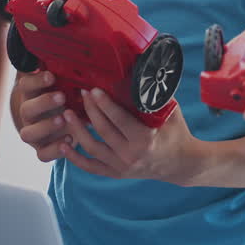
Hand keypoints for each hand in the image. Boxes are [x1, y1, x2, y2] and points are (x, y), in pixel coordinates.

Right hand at [13, 71, 70, 161]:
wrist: (58, 123)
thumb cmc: (65, 97)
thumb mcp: (66, 84)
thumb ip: (69, 74)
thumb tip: (84, 55)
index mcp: (32, 95)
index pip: (26, 85)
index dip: (37, 80)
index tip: (52, 75)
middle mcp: (29, 115)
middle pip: (26, 109)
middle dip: (44, 103)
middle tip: (62, 96)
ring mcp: (33, 134)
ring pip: (28, 134)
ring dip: (46, 127)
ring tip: (64, 119)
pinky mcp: (41, 150)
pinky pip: (42, 154)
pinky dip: (55, 150)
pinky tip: (70, 140)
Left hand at [57, 88, 197, 183]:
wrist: (180, 164)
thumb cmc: (176, 134)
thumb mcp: (171, 113)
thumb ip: (156, 95)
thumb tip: (144, 70)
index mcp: (145, 139)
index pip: (119, 119)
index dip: (105, 104)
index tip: (94, 90)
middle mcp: (131, 155)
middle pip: (103, 130)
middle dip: (90, 110)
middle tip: (81, 93)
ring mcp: (122, 167)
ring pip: (92, 147)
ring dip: (77, 130)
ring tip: (67, 113)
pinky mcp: (116, 173)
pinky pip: (91, 167)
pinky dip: (75, 158)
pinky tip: (63, 144)